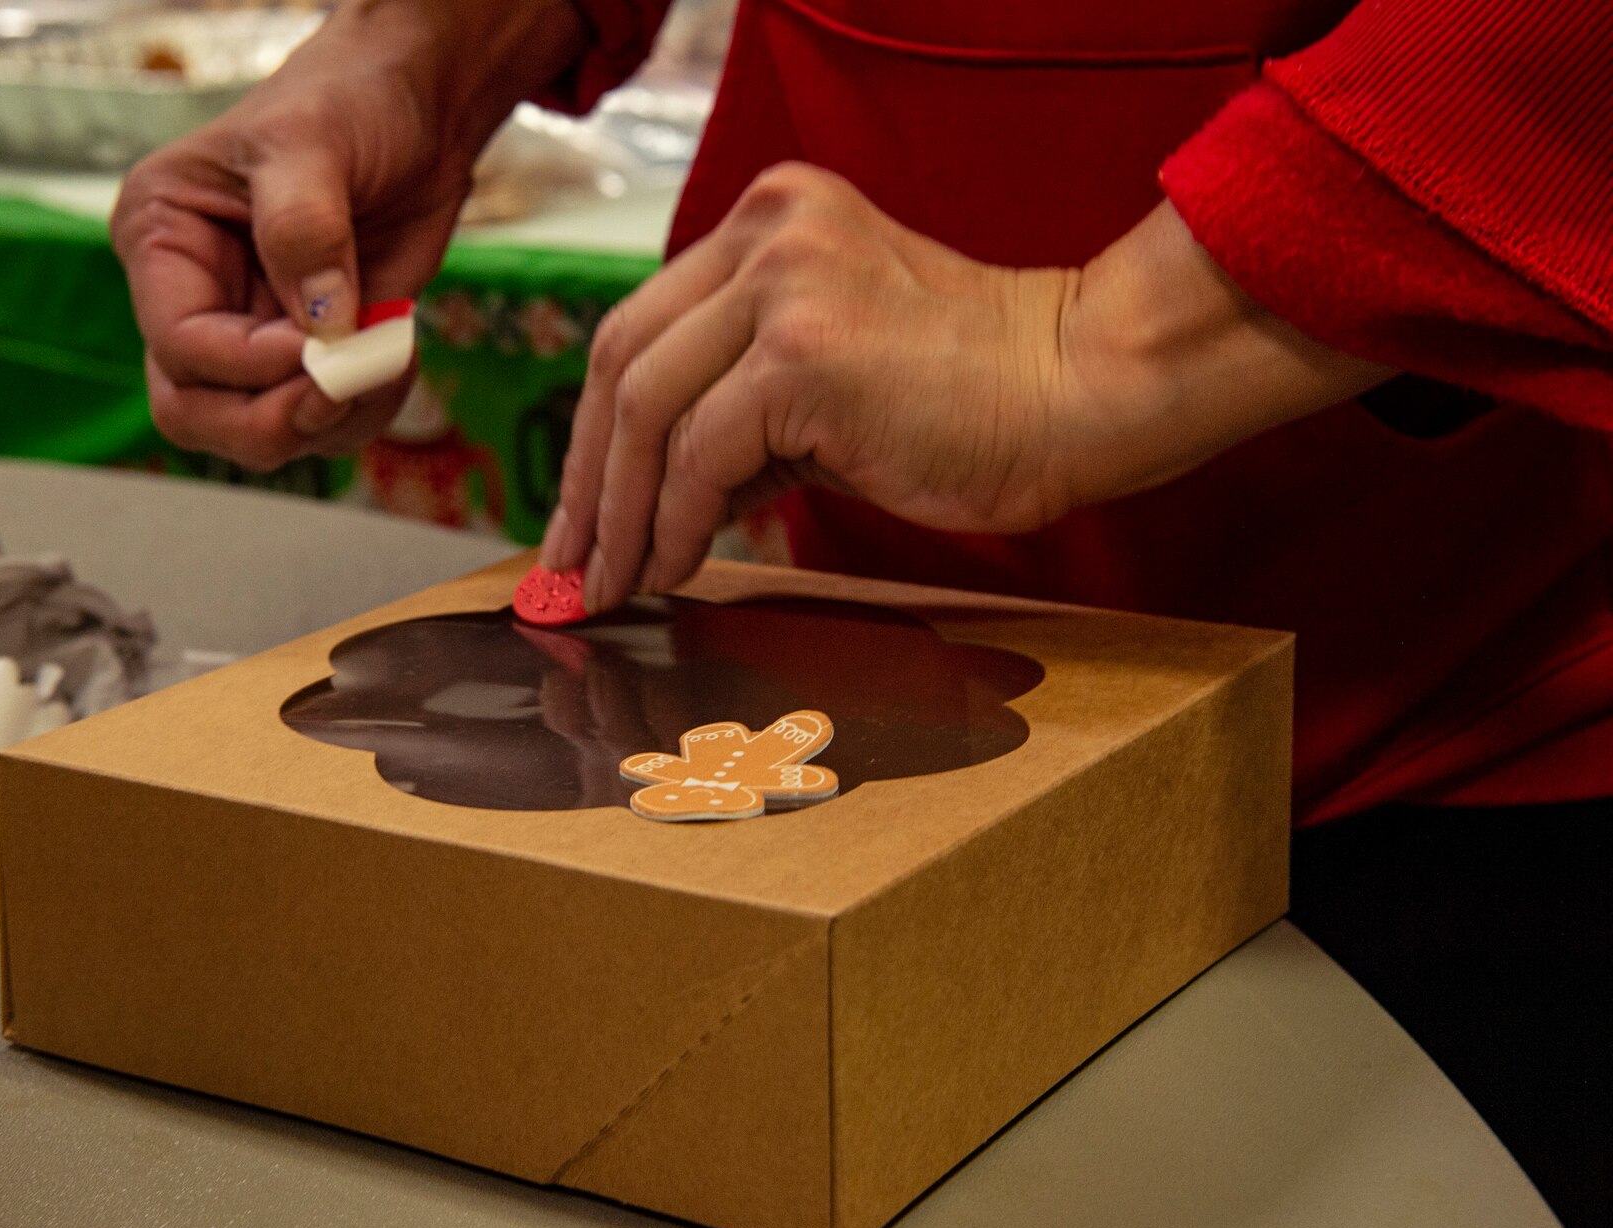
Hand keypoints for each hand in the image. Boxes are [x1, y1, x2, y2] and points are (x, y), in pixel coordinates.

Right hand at [112, 0, 585, 468]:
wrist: (414, 111)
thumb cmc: (346, 101)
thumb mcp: (313, 142)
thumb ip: (304, 228)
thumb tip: (318, 324)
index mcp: (161, 238)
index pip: (180, 343)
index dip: (250, 363)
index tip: (320, 341)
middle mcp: (192, 298)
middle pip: (193, 414)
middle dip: (274, 420)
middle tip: (345, 389)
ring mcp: (248, 337)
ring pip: (258, 436)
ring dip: (332, 418)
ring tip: (388, 352)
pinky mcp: (305, 360)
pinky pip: (320, 426)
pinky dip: (364, 411)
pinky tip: (395, 354)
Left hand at [541, 163, 1391, 612]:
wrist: (1079, 390)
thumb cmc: (967, 398)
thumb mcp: (826, 372)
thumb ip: (736, 399)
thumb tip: (638, 495)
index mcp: (768, 217)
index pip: (641, 327)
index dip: (595, 432)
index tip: (580, 515)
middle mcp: (766, 230)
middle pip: (622, 360)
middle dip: (586, 480)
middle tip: (573, 567)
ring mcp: (783, 282)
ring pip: (647, 409)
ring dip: (618, 514)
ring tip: (614, 585)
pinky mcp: (803, 352)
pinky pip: (699, 454)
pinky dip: (673, 523)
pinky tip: (675, 568)